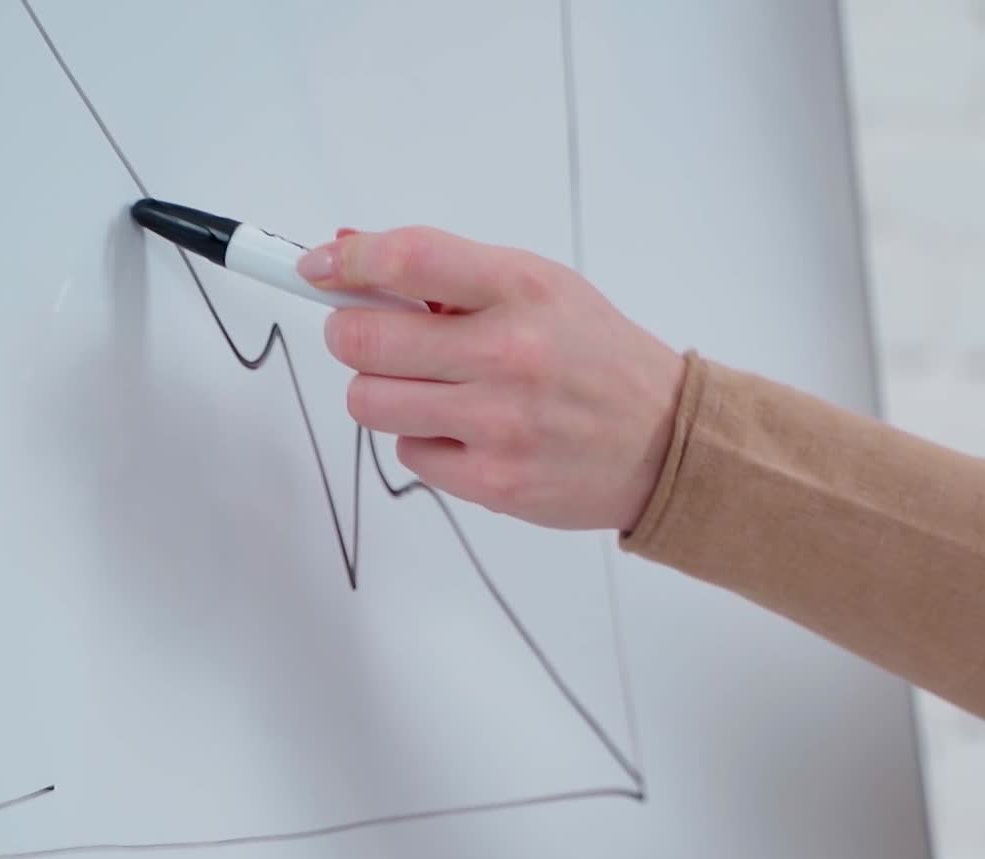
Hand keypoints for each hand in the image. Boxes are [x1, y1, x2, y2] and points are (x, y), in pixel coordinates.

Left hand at [297, 226, 686, 531]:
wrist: (666, 442)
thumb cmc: (596, 359)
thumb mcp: (541, 290)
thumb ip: (452, 275)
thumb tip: (350, 251)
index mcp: (522, 289)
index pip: (408, 259)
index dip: (346, 262)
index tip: (318, 268)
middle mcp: (510, 353)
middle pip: (364, 341)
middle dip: (352, 337)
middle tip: (373, 342)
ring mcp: (500, 423)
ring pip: (370, 404)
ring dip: (382, 394)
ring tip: (426, 390)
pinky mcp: (493, 481)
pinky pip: (409, 455)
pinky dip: (424, 442)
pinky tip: (467, 434)